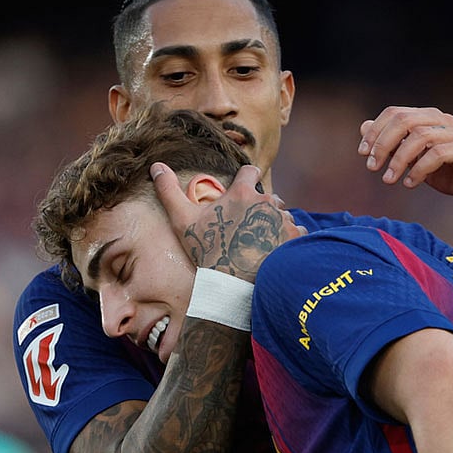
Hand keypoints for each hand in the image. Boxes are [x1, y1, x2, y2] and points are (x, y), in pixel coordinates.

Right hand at [151, 162, 305, 280]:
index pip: (250, 171)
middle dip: (259, 208)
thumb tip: (155, 166)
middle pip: (268, 197)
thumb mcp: (183, 220)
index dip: (246, 178)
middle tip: (246, 230)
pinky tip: (276, 253)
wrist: (234, 286)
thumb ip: (169, 191)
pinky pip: (297, 232)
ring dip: (274, 225)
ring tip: (260, 244)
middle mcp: (266, 201)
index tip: (242, 191)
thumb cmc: (207, 251)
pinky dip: (289, 240)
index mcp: (242, 192)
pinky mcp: (295, 237)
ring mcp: (283, 219)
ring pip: (282, 215)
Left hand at [358, 106, 452, 204]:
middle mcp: (441, 120)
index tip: (363, 153)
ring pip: (419, 136)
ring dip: (399, 159)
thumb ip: (394, 143)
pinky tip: (410, 183)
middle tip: (371, 167)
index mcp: (428, 118)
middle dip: (383, 143)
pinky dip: (420, 169)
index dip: (375, 131)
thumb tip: (364, 127)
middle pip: (404, 120)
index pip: (395, 113)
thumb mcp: (417, 158)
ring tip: (388, 180)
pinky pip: (438, 154)